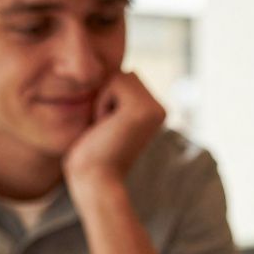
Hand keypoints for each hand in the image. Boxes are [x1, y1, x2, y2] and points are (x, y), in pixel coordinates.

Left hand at [64, 72, 165, 187]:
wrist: (96, 181)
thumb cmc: (92, 155)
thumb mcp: (106, 119)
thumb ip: (115, 97)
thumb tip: (115, 72)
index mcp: (154, 112)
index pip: (126, 79)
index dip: (107, 98)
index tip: (108, 129)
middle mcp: (160, 109)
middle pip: (125, 74)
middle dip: (106, 95)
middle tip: (106, 128)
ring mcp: (155, 109)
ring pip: (121, 75)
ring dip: (104, 99)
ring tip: (106, 127)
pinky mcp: (143, 109)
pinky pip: (115, 81)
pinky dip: (102, 101)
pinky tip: (106, 125)